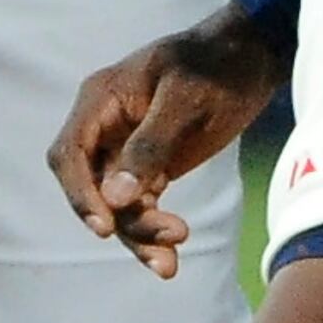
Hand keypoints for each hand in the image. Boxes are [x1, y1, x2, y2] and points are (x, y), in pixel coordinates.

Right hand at [50, 10, 288, 280]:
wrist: (253, 57)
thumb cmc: (218, 65)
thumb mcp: (187, 99)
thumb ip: (150, 146)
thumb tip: (116, 198)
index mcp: (101, 99)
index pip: (69, 154)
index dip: (79, 193)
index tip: (104, 227)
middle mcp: (105, 127)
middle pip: (92, 187)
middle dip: (121, 222)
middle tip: (166, 241)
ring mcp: (126, 149)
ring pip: (117, 205)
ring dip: (140, 236)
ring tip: (170, 265)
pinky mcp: (150, 167)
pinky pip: (140, 206)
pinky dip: (153, 231)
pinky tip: (171, 257)